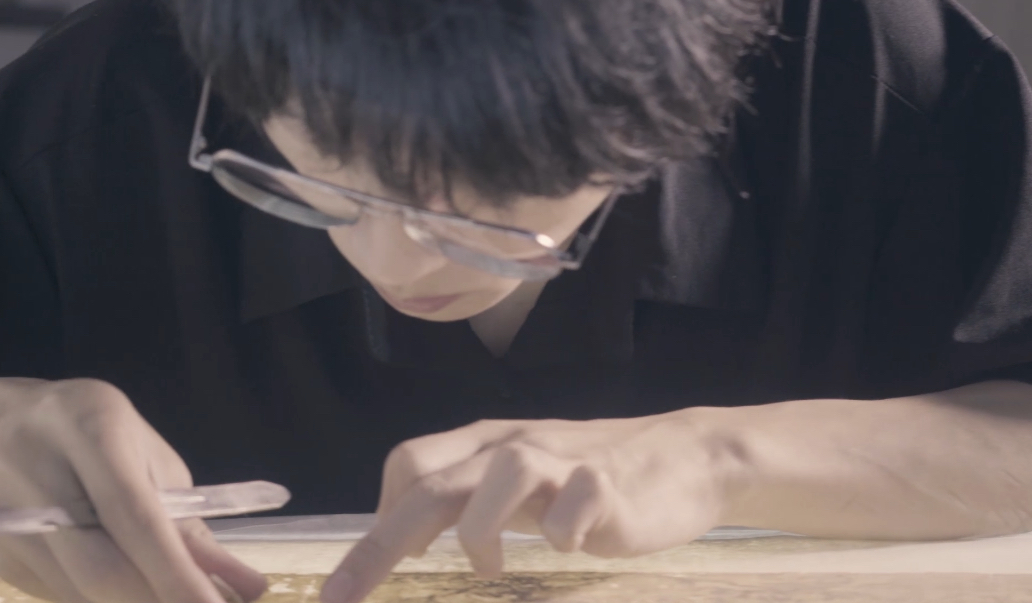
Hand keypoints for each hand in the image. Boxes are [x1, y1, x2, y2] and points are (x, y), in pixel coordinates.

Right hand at [0, 379, 267, 602]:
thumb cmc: (96, 438)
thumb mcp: (149, 460)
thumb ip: (192, 523)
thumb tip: (246, 590)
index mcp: (92, 430)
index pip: (135, 517)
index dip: (176, 574)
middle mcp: (40, 472)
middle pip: (101, 569)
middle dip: (156, 601)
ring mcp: (8, 522)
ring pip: (81, 595)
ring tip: (172, 593)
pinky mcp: (2, 560)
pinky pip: (64, 598)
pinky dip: (104, 601)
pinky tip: (128, 584)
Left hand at [319, 409, 744, 602]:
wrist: (686, 456)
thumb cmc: (593, 474)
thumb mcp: (520, 479)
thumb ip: (470, 497)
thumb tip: (407, 535)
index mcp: (488, 443)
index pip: (410, 463)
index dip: (377, 518)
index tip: (359, 574)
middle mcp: (514, 445)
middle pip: (432, 482)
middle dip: (379, 545)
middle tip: (344, 597)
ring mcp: (562, 461)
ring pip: (499, 476)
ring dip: (479, 532)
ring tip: (491, 566)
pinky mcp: (608, 485)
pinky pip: (573, 507)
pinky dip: (562, 532)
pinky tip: (571, 545)